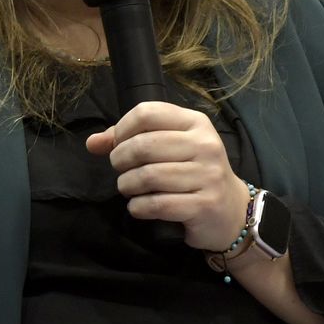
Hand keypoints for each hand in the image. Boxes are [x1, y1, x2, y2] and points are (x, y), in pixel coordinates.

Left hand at [85, 101, 251, 251]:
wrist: (230, 211)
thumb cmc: (193, 174)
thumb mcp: (169, 148)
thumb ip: (129, 140)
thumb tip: (93, 143)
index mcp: (195, 123)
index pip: (146, 113)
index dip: (121, 129)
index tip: (118, 146)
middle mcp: (205, 145)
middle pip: (142, 146)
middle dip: (120, 161)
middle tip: (122, 171)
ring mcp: (208, 175)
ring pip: (147, 176)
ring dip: (127, 186)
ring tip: (130, 189)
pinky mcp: (205, 205)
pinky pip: (157, 204)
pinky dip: (139, 208)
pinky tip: (140, 207)